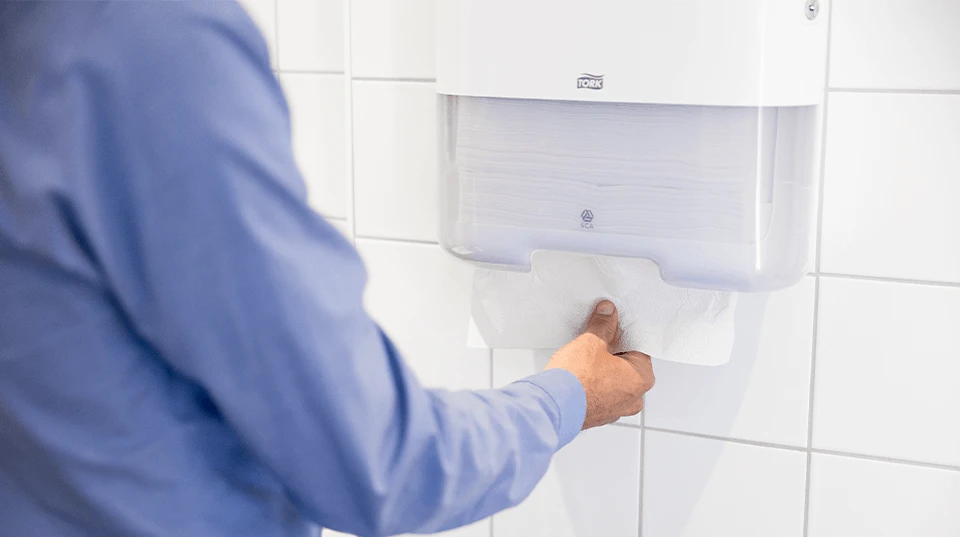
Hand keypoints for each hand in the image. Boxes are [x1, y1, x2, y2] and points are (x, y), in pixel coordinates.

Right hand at [545, 300, 654, 428]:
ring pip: (614, 382)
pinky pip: (601, 395)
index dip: (622, 335)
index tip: (610, 328)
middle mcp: (634, 398)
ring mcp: (617, 410)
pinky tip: (579, 377)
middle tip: (594, 343)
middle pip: (627, 366)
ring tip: (583, 361)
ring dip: (602, 371)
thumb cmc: (577, 381)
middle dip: (612, 354)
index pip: (638, 348)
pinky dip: (593, 386)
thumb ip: (603, 325)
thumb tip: (607, 313)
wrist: (554, 408)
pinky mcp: (599, 417)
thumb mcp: (591, 342)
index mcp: (641, 377)